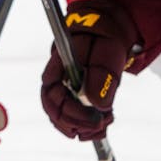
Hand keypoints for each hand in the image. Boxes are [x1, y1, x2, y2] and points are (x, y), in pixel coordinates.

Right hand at [41, 0, 139, 140]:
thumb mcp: (107, 52)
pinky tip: (103, 122)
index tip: (95, 118)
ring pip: (64, 120)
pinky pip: (74, 119)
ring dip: (84, 128)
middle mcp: (57, 82)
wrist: (107, 32)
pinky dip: (88, 127)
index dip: (72, 113)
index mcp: (58, 67)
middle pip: (55, 112)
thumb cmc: (104, 37)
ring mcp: (65, 91)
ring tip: (106, 121)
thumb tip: (98, 105)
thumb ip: (101, 76)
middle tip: (101, 124)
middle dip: (78, 124)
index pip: (53, 97)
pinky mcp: (74, 98)